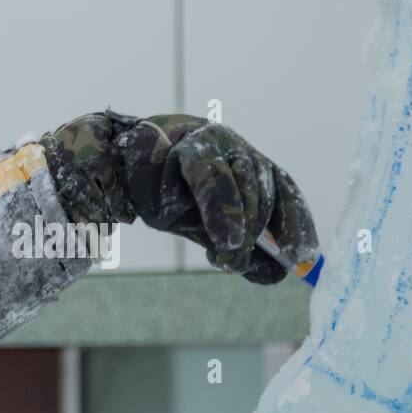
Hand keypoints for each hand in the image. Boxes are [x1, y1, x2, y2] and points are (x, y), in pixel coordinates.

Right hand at [40, 110, 319, 284]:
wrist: (109, 172)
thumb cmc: (165, 198)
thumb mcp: (208, 230)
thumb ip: (241, 249)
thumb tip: (278, 274)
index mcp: (246, 160)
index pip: (283, 188)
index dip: (295, 223)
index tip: (301, 259)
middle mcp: (228, 143)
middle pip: (258, 183)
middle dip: (252, 229)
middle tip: (234, 263)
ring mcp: (197, 138)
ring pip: (228, 176)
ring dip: (229, 221)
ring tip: (222, 256)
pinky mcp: (164, 141)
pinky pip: (190, 175)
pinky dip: (200, 206)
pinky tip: (197, 228)